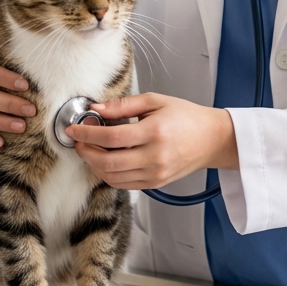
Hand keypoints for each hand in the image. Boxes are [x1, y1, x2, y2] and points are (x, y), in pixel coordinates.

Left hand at [67, 93, 237, 189]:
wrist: (212, 139)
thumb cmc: (187, 117)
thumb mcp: (156, 101)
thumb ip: (124, 105)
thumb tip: (97, 109)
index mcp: (155, 132)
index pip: (111, 138)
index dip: (88, 134)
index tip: (74, 129)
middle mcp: (155, 157)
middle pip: (108, 162)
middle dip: (86, 152)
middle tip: (78, 141)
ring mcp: (155, 174)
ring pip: (113, 177)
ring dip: (95, 165)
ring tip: (90, 150)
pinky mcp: (155, 183)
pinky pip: (123, 184)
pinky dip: (109, 174)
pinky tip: (106, 161)